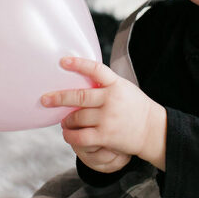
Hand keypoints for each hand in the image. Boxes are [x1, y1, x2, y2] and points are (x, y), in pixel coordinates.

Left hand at [41, 57, 166, 169]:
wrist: (153, 130)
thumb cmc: (136, 108)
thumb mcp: (124, 88)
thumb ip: (106, 84)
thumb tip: (82, 77)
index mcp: (116, 84)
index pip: (95, 69)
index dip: (78, 64)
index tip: (63, 61)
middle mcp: (111, 99)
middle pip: (79, 96)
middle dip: (58, 98)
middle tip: (45, 99)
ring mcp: (108, 118)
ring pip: (77, 117)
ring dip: (66, 120)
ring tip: (64, 121)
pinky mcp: (106, 135)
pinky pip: (81, 136)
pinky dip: (70, 136)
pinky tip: (67, 134)